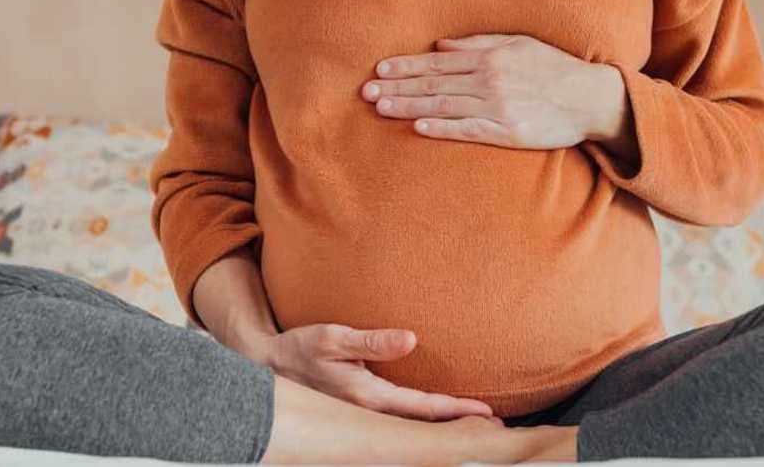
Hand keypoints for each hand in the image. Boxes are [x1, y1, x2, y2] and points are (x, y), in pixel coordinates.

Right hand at [250, 323, 496, 421]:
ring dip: (443, 424)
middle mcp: (369, 413)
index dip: (456, 410)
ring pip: (412, 425)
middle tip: (494, 427)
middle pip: (423, 424)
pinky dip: (424, 419)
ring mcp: (364, 416)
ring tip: (474, 423)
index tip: (487, 412)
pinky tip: (436, 417)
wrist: (269, 367)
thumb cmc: (300, 349)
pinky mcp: (361, 410)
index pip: (422, 407)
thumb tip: (411, 339)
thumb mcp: (333, 337)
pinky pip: (400, 420)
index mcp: (368, 396)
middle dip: (458, 425)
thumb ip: (373, 340)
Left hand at [362, 33, 629, 149]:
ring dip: (410, 106)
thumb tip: (440, 45)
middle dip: (397, 87)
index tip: (379, 71)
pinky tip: (419, 126)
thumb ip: (478, 43)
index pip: (437, 62)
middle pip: (434, 83)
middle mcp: (489, 79)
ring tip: (382, 108)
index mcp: (490, 57)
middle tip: (366, 92)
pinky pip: (468, 129)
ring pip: (444, 105)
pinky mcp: (507, 131)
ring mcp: (497, 107)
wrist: (590, 98)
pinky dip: (442, 127)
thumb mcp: (518, 44)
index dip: (405, 66)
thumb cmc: (554, 68)